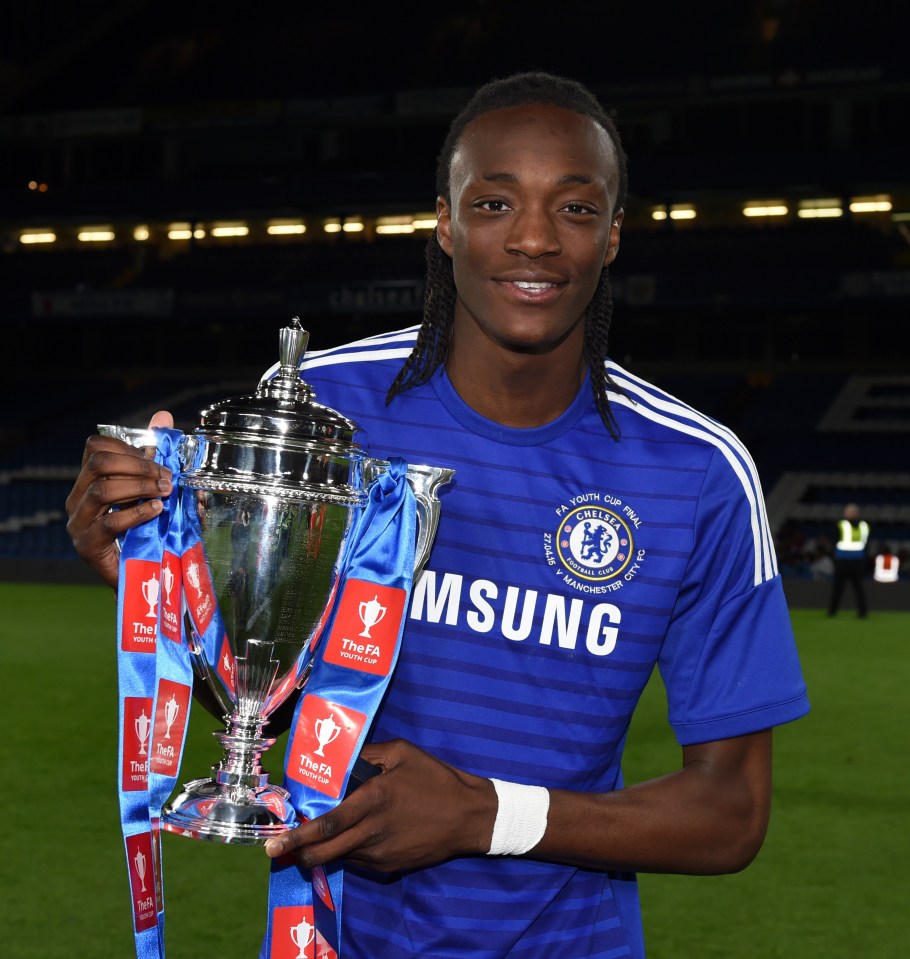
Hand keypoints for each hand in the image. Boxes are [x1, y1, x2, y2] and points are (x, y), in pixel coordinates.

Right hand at [65, 411, 174, 587]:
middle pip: (98, 463)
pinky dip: (137, 512)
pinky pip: (109, 522)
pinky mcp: (87, 546)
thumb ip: (155, 457)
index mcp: (89, 481)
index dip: (129, 446)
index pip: (95, 446)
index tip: (157, 460)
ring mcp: (78, 523)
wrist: (140, 578)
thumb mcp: (154, 491)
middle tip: (167, 478)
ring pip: (102, 489)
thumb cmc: (148, 530)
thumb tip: (163, 416)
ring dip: (140, 486)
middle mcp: (77, 499)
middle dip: (139, 465)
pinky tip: (156, 511)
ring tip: (165, 493)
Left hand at [264, 739, 496, 873]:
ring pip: (339, 858)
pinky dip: (348, 851)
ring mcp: (381, 853)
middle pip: (323, 853)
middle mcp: (372, 831)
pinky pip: (359, 860)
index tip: (274, 844)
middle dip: (297, 854)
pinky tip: (354, 836)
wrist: (469, 815)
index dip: (297, 837)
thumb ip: (369, 753)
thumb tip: (344, 756)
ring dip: (323, 851)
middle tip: (280, 850)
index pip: (326, 825)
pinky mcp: (390, 866)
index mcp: (373, 800)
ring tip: (318, 836)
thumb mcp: (403, 753)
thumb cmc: (435, 779)